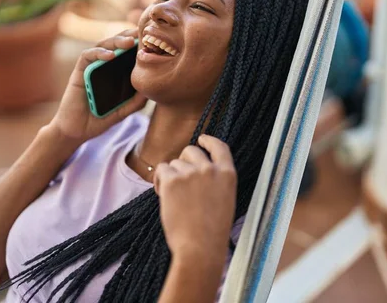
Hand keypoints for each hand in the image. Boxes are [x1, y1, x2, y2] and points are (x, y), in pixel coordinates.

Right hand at [48, 29, 146, 145]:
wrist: (76, 132)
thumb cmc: (98, 119)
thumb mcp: (122, 111)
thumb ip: (135, 103)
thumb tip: (150, 91)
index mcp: (114, 73)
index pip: (126, 52)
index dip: (137, 44)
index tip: (152, 40)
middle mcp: (102, 66)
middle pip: (115, 44)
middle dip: (128, 37)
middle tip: (142, 35)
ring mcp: (90, 68)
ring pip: (102, 46)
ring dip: (115, 42)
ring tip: (129, 42)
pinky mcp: (78, 72)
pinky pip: (87, 56)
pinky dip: (98, 53)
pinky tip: (110, 55)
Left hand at [154, 135, 236, 261]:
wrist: (200, 247)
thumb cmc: (212, 231)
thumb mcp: (224, 199)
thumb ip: (214, 180)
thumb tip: (195, 168)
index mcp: (227, 173)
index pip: (219, 146)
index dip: (208, 140)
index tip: (202, 139)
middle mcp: (210, 168)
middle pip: (191, 151)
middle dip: (183, 162)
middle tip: (181, 181)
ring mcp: (190, 173)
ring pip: (174, 163)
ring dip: (171, 176)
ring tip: (174, 197)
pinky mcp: (172, 179)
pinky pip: (162, 170)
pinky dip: (159, 181)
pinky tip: (163, 195)